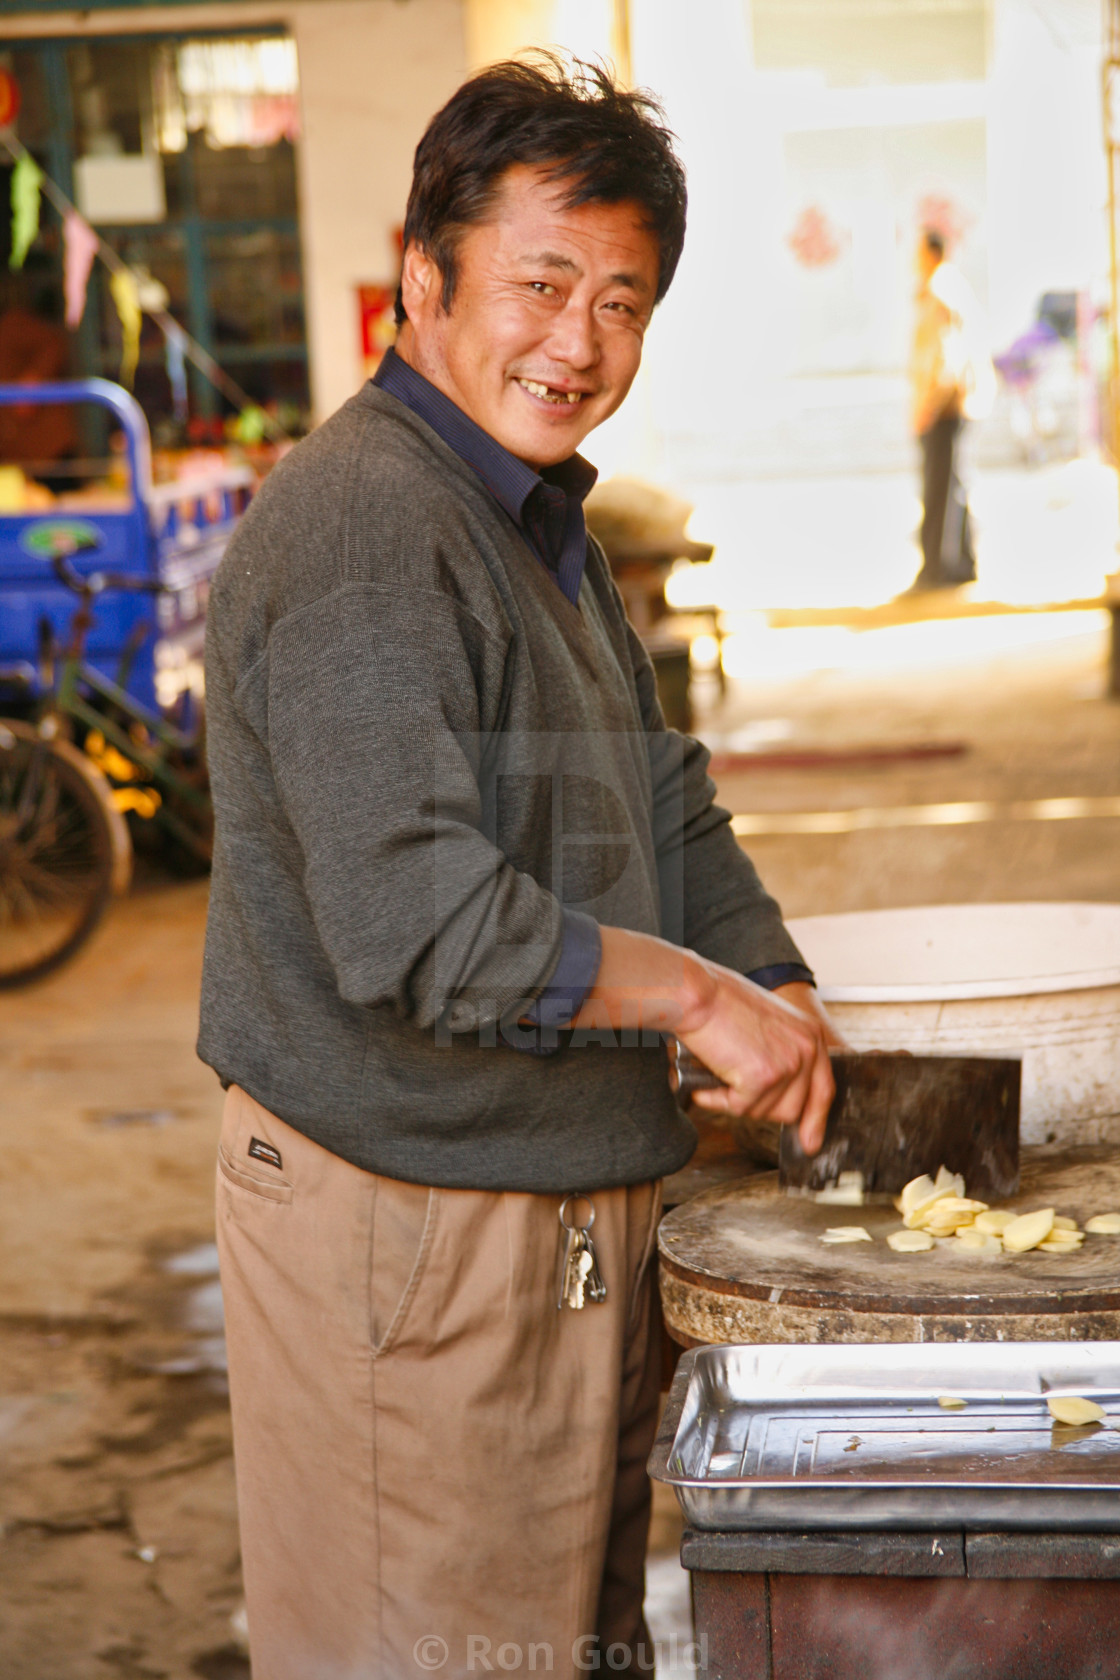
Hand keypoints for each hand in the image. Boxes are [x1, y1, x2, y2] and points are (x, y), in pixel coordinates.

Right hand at [677, 965, 834, 1153]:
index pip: (824, 1089)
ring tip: (720, 1074)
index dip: (816, 1119)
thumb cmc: (722, 1004)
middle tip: (736, 1087)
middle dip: (762, 1107)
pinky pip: (739, 1108)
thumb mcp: (770, 1025)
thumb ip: (785, 1056)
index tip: (809, 1142)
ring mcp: (787, 1063)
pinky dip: (718, 1101)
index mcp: (811, 1035)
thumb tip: (787, 1098)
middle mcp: (807, 1049)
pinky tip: (708, 1083)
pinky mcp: (762, 1077)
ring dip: (738, 1101)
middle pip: (793, 1109)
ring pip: (765, 1112)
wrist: (698, 993)